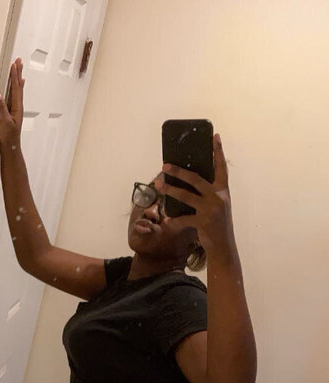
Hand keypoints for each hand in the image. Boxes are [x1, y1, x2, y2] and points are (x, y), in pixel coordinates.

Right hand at [0, 58, 24, 147]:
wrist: (11, 147)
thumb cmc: (9, 137)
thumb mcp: (4, 122)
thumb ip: (2, 108)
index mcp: (17, 107)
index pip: (16, 88)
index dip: (15, 76)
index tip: (14, 65)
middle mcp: (18, 106)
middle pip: (18, 86)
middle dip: (18, 73)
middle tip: (19, 61)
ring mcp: (15, 109)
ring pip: (17, 90)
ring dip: (17, 79)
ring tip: (18, 69)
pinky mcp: (11, 112)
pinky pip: (14, 96)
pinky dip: (16, 88)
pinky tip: (16, 87)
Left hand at [155, 133, 234, 254]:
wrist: (224, 247)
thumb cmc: (217, 225)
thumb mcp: (217, 206)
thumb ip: (208, 193)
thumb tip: (188, 180)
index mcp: (223, 191)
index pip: (221, 167)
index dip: (218, 152)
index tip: (215, 136)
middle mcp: (219, 197)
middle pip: (196, 179)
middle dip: (179, 171)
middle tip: (165, 165)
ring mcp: (211, 209)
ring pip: (186, 196)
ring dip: (170, 190)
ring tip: (158, 185)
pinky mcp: (203, 222)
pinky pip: (183, 218)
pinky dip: (173, 220)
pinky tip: (166, 220)